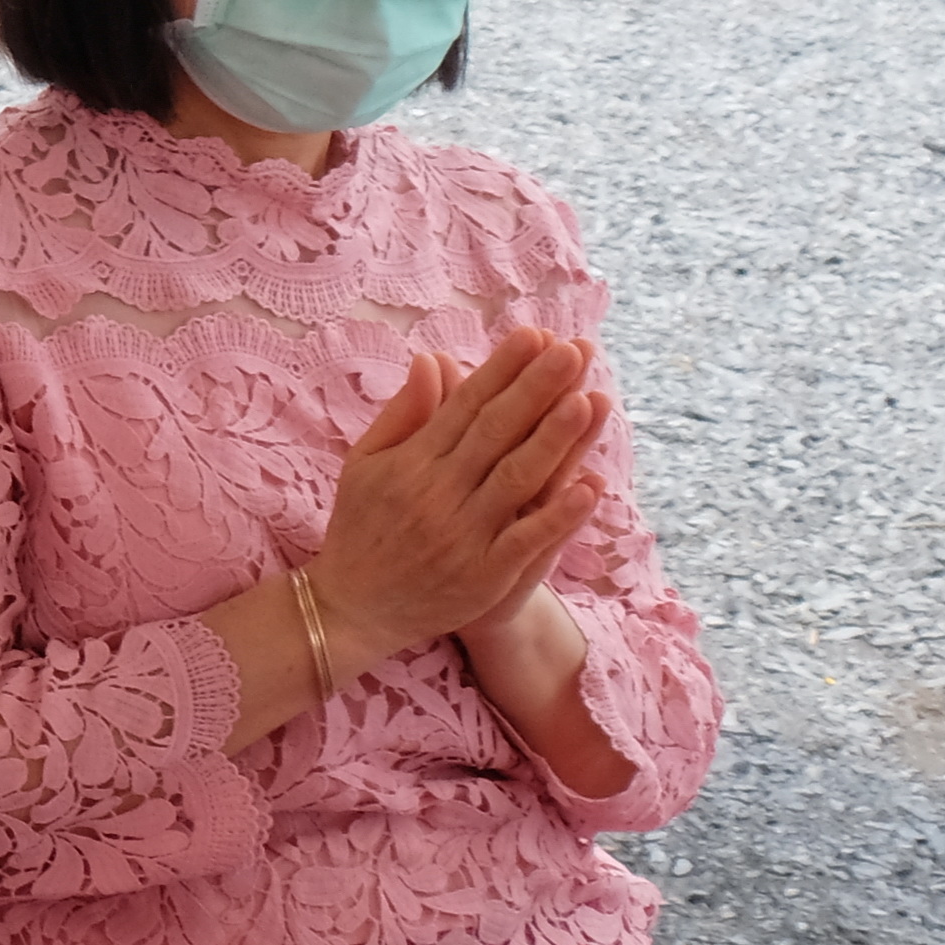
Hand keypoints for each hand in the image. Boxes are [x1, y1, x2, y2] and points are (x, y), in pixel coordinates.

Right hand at [305, 332, 609, 677]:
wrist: (353, 609)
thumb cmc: (363, 528)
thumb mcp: (366, 464)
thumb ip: (402, 413)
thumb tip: (432, 360)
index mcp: (410, 462)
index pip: (464, 405)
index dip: (501, 370)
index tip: (533, 335)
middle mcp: (436, 493)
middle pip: (495, 432)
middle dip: (536, 389)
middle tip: (574, 350)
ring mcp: (462, 535)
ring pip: (516, 479)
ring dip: (555, 439)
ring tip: (590, 400)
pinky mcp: (484, 575)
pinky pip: (527, 539)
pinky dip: (558, 514)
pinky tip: (590, 486)